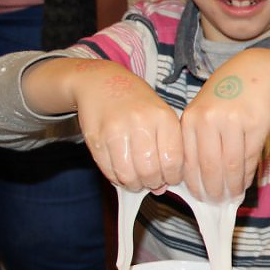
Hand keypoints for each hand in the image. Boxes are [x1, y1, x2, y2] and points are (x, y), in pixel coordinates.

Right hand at [70, 61, 183, 192]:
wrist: (101, 82)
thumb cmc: (138, 103)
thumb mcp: (161, 117)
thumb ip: (167, 149)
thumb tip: (162, 187)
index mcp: (163, 118)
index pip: (173, 161)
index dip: (172, 177)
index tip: (170, 178)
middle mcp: (140, 122)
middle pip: (150, 171)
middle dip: (153, 183)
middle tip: (152, 182)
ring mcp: (116, 130)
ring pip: (128, 175)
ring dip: (134, 184)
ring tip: (137, 180)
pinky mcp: (95, 138)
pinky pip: (108, 170)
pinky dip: (117, 178)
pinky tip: (122, 173)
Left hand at [180, 49, 269, 200]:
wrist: (254, 72)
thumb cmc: (225, 96)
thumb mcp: (203, 112)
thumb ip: (198, 141)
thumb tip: (199, 181)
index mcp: (190, 119)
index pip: (189, 161)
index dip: (195, 184)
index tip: (201, 198)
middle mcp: (208, 119)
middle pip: (209, 166)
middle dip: (214, 189)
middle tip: (217, 202)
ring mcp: (232, 121)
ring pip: (230, 165)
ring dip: (232, 186)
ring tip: (232, 196)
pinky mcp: (255, 124)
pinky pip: (249, 157)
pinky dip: (246, 174)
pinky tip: (244, 182)